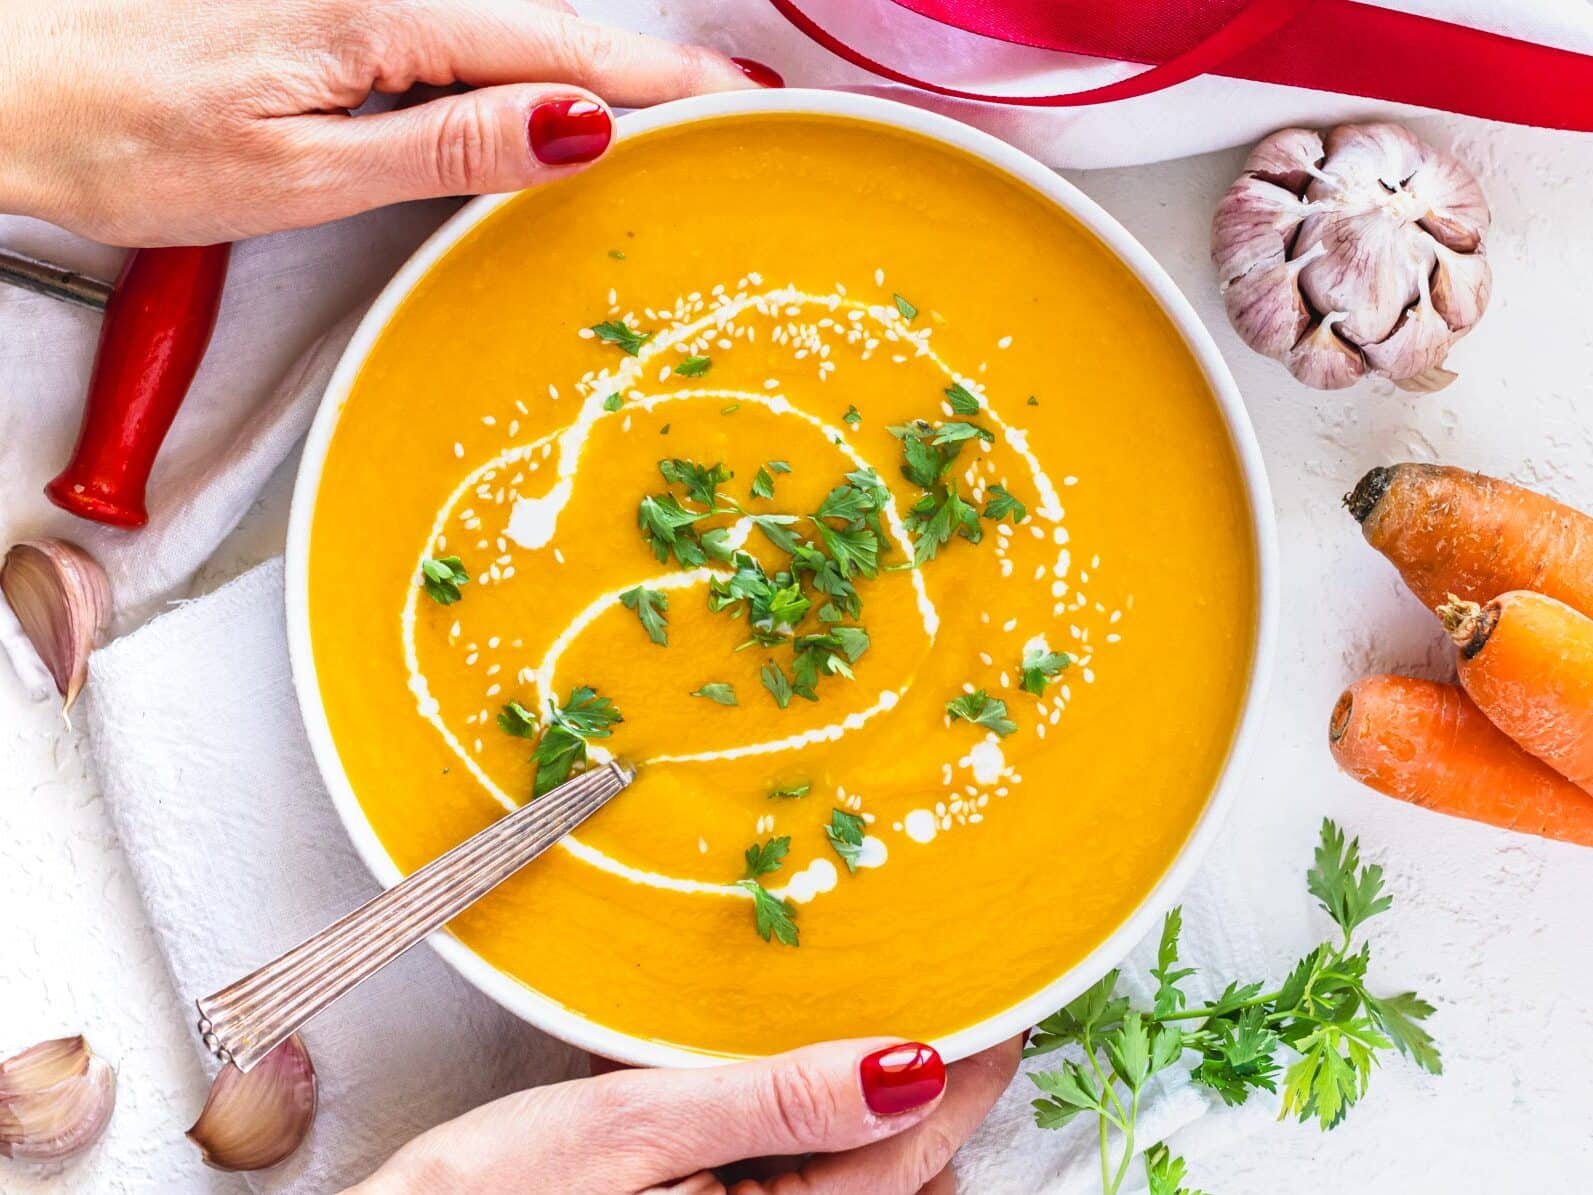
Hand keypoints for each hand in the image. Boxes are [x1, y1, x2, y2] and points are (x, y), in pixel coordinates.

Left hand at [0, 0, 774, 245]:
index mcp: (381, 14)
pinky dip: (516, 65)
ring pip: (502, 28)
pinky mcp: (327, 5)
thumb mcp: (305, 169)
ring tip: (663, 108)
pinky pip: (453, 31)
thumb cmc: (132, 139)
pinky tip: (546, 97)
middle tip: (730, 107)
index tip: (742, 97)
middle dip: (643, 70)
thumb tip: (573, 128)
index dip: (661, 76)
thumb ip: (447, 144)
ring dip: (585, 69)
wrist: (12, 90)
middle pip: (545, 29)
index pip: (561, 49)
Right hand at [346, 1036, 1022, 1193]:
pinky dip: (818, 1121)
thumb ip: (774, 1102)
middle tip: (965, 989)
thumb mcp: (628, 1134)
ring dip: (879, 1100)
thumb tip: (902, 1065)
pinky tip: (807, 1071)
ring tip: (903, 1013)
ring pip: (852, 1175)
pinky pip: (795, 1177)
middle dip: (936, 1085)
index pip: (915, 1145)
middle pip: (898, 1169)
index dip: (971, 1065)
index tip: (1008, 996)